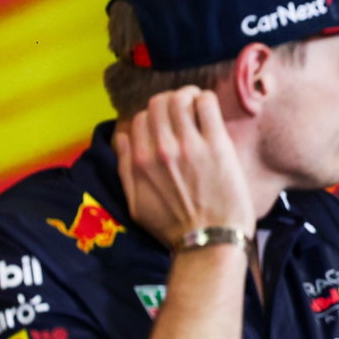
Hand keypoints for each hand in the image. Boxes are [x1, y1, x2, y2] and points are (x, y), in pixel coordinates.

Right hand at [114, 88, 254, 245]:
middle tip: (184, 110)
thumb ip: (125, 168)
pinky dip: (206, 100)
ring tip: (197, 105)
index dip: (154, 117)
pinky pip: (207, 104)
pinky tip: (210, 110)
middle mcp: (161, 149)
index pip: (141, 118)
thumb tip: (121, 137)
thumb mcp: (135, 204)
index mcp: (140, 162)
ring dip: (189, 96)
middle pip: (159, 103)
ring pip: (181, 98)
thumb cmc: (174, 228)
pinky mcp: (217, 145)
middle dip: (171, 101)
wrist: (210, 242)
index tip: (167, 123)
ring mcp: (189, 145)